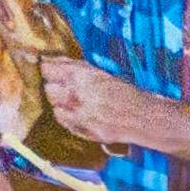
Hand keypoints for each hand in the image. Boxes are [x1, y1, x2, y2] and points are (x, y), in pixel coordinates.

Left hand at [35, 34, 169, 159]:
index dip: (48, 69)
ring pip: (54, 106)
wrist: (142, 116)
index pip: (48, 69)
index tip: (48, 69)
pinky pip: (63, 121)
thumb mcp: (101, 72)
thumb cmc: (125, 91)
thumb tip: (54, 61)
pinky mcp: (80, 130)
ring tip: (73, 101)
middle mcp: (76, 95)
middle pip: (48, 88)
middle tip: (62, 86)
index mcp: (81, 75)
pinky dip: (66, 116)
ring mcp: (77, 114)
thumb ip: (76, 67)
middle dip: (53, 86)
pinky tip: (77, 112)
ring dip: (59, 102)